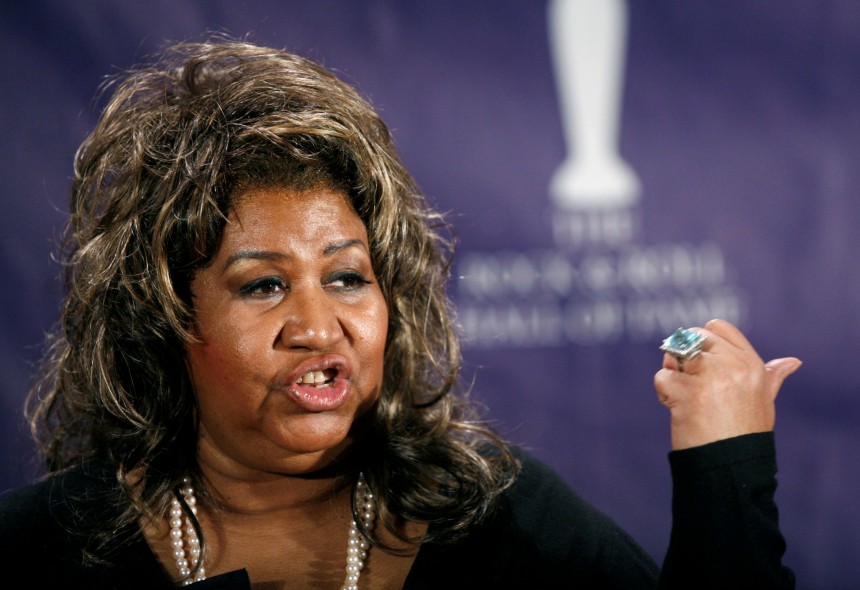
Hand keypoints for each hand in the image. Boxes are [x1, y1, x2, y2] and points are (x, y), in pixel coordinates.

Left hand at [654, 318, 801, 449]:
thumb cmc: (746, 433)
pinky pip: (662, 378)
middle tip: (690, 381)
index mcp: (751, 363)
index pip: (718, 327)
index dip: (703, 342)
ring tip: (686, 396)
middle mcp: (732, 365)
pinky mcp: (688, 392)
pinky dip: (664, 393)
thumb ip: (771, 376)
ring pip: (674, 354)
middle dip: (684, 355)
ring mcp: (710, 377)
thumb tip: (792, 361)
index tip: (703, 363)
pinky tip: (679, 410)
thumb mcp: (764, 400)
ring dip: (673, 373)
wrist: (732, 465)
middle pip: (693, 337)